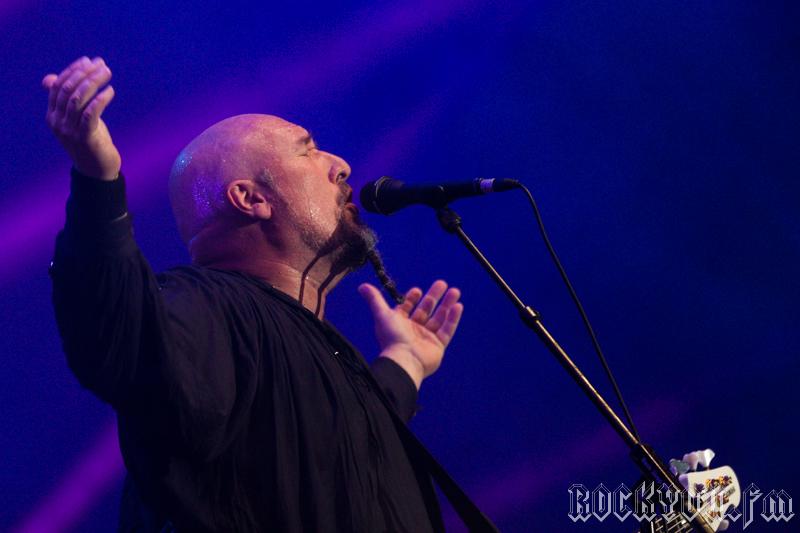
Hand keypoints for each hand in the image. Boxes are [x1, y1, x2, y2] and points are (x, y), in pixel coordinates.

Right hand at [42, 56, 119, 179]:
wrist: (97, 170)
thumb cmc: (90, 140)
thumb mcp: (76, 118)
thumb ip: (67, 100)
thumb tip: (51, 77)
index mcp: (52, 115)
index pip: (58, 86)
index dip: (73, 71)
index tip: (89, 60)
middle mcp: (57, 122)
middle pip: (67, 90)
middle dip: (85, 73)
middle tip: (102, 65)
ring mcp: (69, 131)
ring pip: (78, 99)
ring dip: (94, 82)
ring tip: (107, 73)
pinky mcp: (84, 138)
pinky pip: (90, 114)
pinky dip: (100, 100)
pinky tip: (110, 91)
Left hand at [359, 280, 463, 388]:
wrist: (404, 360)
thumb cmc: (391, 338)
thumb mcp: (382, 315)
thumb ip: (374, 300)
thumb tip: (362, 286)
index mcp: (400, 324)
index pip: (407, 308)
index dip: (412, 298)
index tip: (417, 289)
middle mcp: (414, 331)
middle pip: (426, 310)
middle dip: (434, 296)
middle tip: (442, 283)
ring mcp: (427, 338)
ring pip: (439, 318)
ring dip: (447, 304)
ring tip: (455, 291)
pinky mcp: (438, 346)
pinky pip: (447, 330)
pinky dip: (453, 318)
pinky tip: (458, 306)